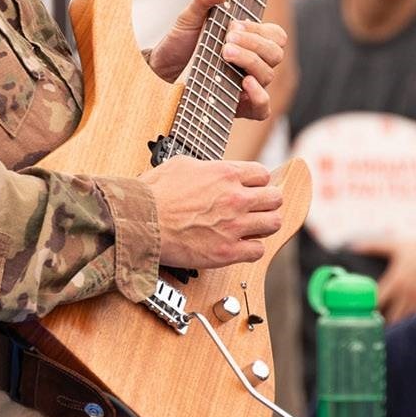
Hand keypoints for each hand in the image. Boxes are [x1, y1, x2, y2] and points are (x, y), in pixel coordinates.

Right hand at [142, 157, 282, 267]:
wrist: (140, 223)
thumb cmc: (153, 194)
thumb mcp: (181, 164)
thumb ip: (206, 167)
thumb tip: (212, 170)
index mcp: (226, 174)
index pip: (263, 174)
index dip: (257, 182)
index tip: (251, 189)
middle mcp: (236, 198)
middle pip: (275, 198)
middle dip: (267, 202)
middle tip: (256, 208)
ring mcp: (234, 226)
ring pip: (273, 223)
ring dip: (264, 225)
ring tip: (252, 227)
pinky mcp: (227, 252)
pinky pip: (258, 251)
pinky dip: (252, 249)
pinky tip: (240, 246)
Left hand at [148, 0, 286, 120]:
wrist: (160, 70)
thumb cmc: (180, 42)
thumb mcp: (189, 17)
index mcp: (250, 41)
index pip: (275, 35)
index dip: (259, 30)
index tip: (233, 25)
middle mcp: (253, 63)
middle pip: (275, 54)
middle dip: (254, 43)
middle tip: (227, 40)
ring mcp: (248, 85)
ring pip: (268, 75)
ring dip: (250, 62)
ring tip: (225, 54)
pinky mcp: (238, 106)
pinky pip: (263, 108)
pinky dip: (259, 96)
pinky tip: (245, 84)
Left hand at [352, 229, 415, 320]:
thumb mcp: (397, 245)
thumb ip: (374, 247)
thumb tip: (353, 246)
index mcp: (395, 280)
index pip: (377, 302)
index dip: (369, 311)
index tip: (364, 315)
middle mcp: (407, 293)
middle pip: (390, 318)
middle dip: (383, 323)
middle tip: (377, 326)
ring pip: (406, 321)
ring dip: (399, 325)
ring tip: (393, 328)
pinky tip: (412, 323)